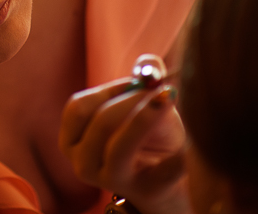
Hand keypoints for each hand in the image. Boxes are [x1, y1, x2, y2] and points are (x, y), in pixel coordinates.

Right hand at [59, 57, 189, 213]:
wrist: (165, 182)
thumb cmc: (145, 134)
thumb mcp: (139, 103)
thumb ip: (143, 78)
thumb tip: (149, 66)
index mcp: (72, 140)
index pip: (79, 107)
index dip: (111, 89)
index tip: (141, 81)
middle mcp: (83, 163)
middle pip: (101, 123)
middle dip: (133, 100)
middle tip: (161, 88)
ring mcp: (112, 181)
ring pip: (121, 146)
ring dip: (148, 118)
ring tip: (170, 99)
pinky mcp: (147, 192)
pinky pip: (162, 170)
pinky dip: (176, 156)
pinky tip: (186, 147)